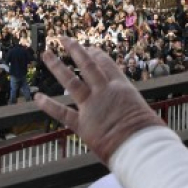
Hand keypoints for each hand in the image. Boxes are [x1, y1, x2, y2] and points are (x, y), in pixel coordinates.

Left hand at [34, 37, 163, 164]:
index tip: (89, 48)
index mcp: (122, 88)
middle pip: (87, 65)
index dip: (96, 55)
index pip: (107, 65)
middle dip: (74, 50)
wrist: (142, 148)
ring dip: (57, 66)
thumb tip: (138, 119)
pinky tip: (37, 97)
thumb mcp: (144, 114)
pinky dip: (48, 105)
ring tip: (46, 55)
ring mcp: (92, 106)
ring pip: (71, 81)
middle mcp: (105, 92)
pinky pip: (62, 112)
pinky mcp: (83, 125)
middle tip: (63, 39)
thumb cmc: (150, 135)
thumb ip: (133, 111)